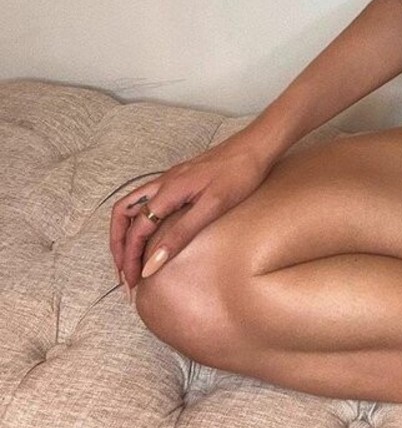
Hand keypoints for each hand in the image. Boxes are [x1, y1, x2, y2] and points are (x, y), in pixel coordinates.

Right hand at [108, 129, 276, 289]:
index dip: (130, 259)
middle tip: (123, 273)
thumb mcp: (213, 207)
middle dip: (118, 246)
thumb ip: (181, 234)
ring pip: (132, 205)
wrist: (257, 144)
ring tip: (130, 258)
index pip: (136, 231)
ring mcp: (170, 178)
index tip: (132, 283)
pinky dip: (139, 220)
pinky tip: (152, 233)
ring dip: (126, 232)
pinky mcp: (180, 178)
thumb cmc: (240, 174)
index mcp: (168, 191)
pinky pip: (148, 200)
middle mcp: (163, 183)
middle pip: (122, 215)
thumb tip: (151, 265)